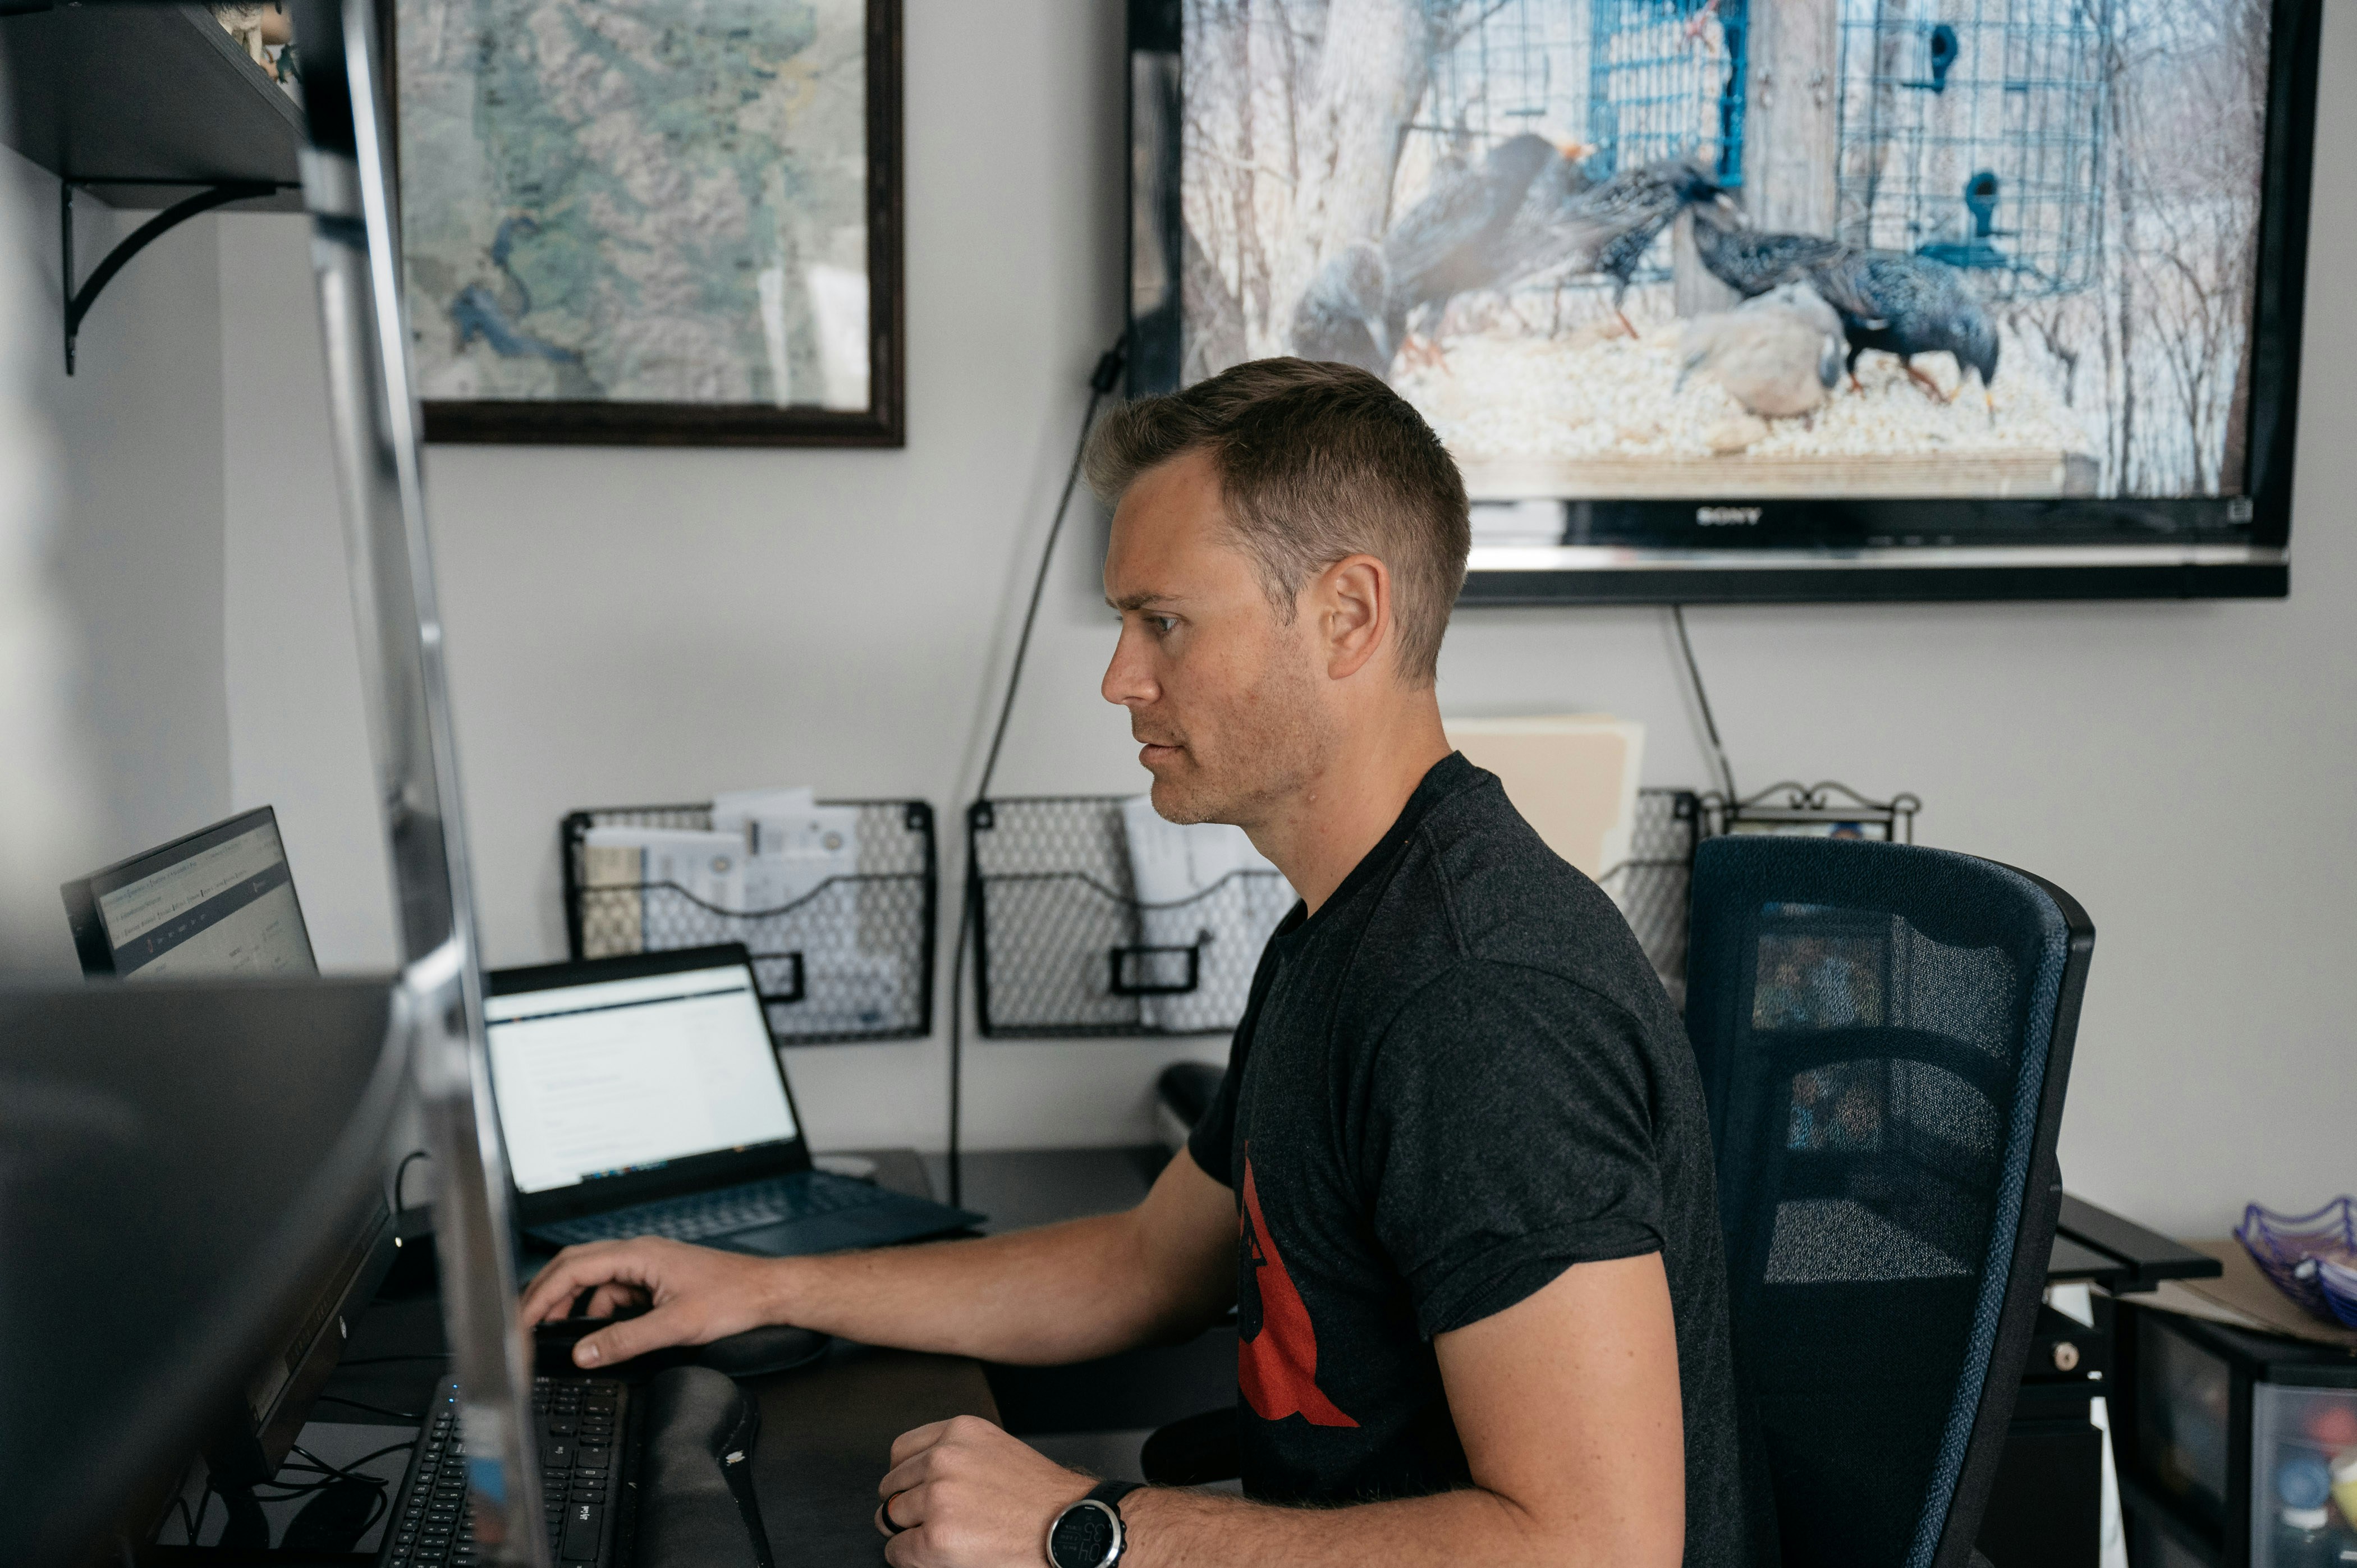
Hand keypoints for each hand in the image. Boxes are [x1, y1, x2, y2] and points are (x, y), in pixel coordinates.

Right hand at [515, 1236, 783, 1367]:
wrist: (766, 1291)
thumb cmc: (731, 1297)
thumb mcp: (674, 1325)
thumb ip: (625, 1340)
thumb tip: (584, 1354)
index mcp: (637, 1254)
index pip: (573, 1268)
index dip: (542, 1294)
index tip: (521, 1319)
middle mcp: (637, 1253)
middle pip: (575, 1267)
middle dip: (547, 1295)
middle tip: (525, 1326)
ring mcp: (645, 1266)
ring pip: (594, 1281)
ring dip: (574, 1305)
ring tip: (560, 1335)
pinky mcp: (654, 1280)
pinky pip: (615, 1292)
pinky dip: (601, 1312)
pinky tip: (601, 1334)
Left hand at [874, 1416, 1093, 1567]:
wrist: (1068, 1527)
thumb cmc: (1040, 1496)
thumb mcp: (996, 1449)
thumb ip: (958, 1453)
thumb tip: (918, 1478)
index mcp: (959, 1431)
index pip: (901, 1451)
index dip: (907, 1477)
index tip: (915, 1491)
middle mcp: (943, 1458)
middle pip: (891, 1485)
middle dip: (904, 1505)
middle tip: (927, 1520)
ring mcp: (937, 1497)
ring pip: (889, 1517)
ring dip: (906, 1531)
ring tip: (935, 1538)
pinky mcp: (936, 1537)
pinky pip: (896, 1551)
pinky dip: (906, 1558)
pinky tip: (929, 1557)